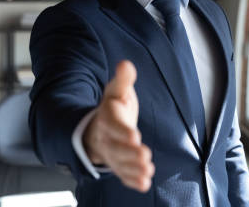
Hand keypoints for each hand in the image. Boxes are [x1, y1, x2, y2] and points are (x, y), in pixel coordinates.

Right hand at [83, 60, 154, 191]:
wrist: (100, 126)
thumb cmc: (114, 106)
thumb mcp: (116, 90)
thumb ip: (123, 80)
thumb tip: (126, 64)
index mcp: (108, 117)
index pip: (114, 125)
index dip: (123, 131)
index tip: (135, 136)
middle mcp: (107, 138)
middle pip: (116, 148)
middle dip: (130, 154)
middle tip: (145, 158)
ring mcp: (111, 153)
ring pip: (120, 164)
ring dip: (133, 169)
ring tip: (147, 173)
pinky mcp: (118, 165)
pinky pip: (122, 174)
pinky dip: (132, 180)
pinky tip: (144, 184)